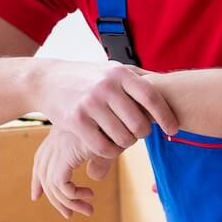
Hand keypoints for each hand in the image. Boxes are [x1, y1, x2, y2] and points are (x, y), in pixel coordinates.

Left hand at [28, 127, 116, 218]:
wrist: (123, 116)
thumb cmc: (120, 128)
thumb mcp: (107, 147)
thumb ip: (98, 161)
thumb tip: (94, 177)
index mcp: (61, 134)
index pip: (40, 160)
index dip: (37, 180)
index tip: (36, 196)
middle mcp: (56, 139)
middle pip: (43, 173)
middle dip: (52, 196)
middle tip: (67, 214)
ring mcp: (60, 146)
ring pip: (52, 183)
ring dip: (69, 203)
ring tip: (88, 210)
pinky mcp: (66, 154)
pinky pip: (60, 184)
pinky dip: (73, 196)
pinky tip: (89, 196)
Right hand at [32, 60, 179, 160]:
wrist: (47, 79)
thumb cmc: (87, 77)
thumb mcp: (112, 69)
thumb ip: (138, 76)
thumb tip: (166, 82)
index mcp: (119, 73)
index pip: (151, 97)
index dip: (166, 116)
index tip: (174, 130)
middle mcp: (106, 86)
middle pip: (139, 124)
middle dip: (142, 134)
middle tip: (137, 133)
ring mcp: (90, 103)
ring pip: (123, 138)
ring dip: (125, 144)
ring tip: (121, 137)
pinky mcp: (76, 121)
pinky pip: (104, 147)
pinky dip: (110, 152)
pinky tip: (107, 145)